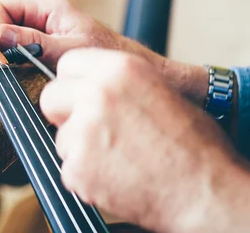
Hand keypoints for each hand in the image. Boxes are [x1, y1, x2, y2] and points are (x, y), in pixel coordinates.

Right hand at [0, 0, 207, 106]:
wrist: (130, 73)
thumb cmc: (107, 59)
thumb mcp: (68, 51)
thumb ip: (31, 41)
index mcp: (48, 7)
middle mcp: (41, 16)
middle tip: (6, 59)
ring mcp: (39, 31)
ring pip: (3, 32)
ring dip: (3, 49)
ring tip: (16, 66)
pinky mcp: (40, 46)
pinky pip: (13, 46)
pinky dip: (10, 57)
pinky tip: (21, 70)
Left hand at [40, 49, 248, 231]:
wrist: (204, 191)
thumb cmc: (192, 144)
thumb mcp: (158, 89)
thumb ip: (117, 81)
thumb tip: (86, 83)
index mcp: (118, 69)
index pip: (67, 64)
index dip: (73, 83)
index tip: (79, 96)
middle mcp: (96, 94)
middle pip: (51, 96)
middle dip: (65, 113)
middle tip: (90, 129)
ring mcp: (83, 130)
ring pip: (60, 136)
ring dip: (79, 148)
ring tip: (116, 157)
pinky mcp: (77, 166)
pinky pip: (68, 168)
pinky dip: (85, 175)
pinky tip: (114, 175)